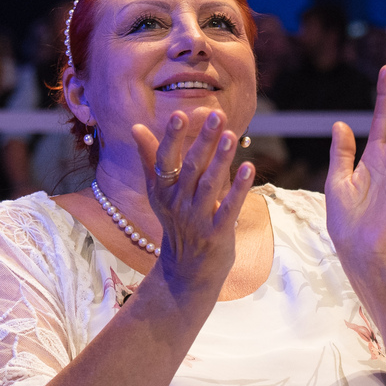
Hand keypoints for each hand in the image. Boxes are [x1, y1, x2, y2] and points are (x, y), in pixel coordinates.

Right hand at [132, 108, 256, 306]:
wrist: (186, 271)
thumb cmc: (176, 223)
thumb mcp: (158, 192)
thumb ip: (150, 158)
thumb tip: (136, 127)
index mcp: (162, 190)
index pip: (165, 159)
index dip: (172, 137)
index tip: (181, 114)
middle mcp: (176, 203)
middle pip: (190, 167)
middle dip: (202, 140)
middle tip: (216, 114)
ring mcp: (196, 219)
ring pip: (209, 184)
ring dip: (220, 159)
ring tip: (231, 135)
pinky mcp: (217, 233)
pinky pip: (229, 208)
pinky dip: (239, 188)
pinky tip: (249, 167)